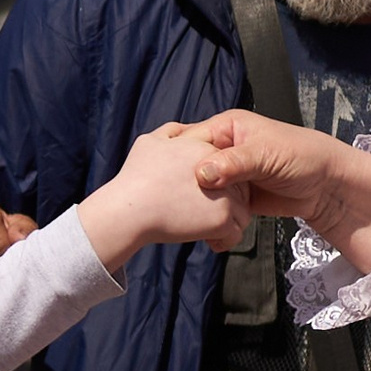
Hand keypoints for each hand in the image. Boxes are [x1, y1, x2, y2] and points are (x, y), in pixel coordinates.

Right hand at [76, 122, 250, 270]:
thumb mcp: (151, 142)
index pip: (225, 164)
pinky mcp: (222, 218)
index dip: (215, 183)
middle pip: (238, 188)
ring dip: (226, 222)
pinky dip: (224, 239)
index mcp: (206, 147)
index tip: (201, 196)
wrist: (128, 210)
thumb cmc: (136, 178)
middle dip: (225, 202)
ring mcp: (225, 194)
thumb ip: (173, 132)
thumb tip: (185, 131)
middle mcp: (221, 167)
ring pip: (241, 211)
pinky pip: (235, 233)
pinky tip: (208, 238)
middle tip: (202, 213)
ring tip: (204, 226)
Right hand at [194, 110, 370, 257]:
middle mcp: (224, 149)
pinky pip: (216, 206)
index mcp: (227, 128)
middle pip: (192, 166)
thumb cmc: (302, 156)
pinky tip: (204, 226)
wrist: (326, 185)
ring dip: (198, 203)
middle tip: (177, 202)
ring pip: (202, 189)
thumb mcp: (265, 154)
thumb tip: (202, 174)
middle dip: (186, 184)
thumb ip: (233, 163)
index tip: (169, 180)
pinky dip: (211, 216)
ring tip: (189, 217)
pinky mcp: (235, 196)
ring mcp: (228, 174)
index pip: (192, 141)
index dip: (179, 158)